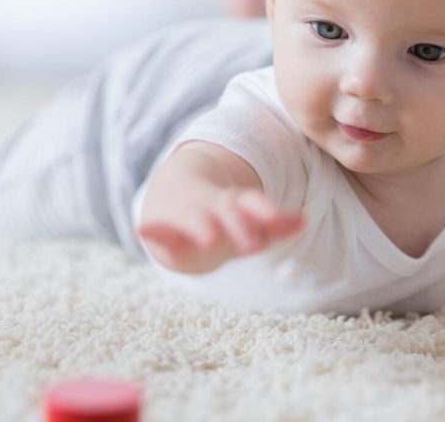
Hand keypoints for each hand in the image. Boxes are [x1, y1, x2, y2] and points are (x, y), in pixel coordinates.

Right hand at [137, 189, 305, 273]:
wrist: (174, 199)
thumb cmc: (221, 221)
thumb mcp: (248, 224)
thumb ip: (275, 226)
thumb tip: (304, 221)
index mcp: (235, 204)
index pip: (252, 202)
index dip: (264, 210)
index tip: (277, 217)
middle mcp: (213, 208)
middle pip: (228, 215)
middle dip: (239, 227)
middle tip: (253, 245)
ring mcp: (188, 216)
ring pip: (197, 222)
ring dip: (202, 228)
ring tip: (209, 238)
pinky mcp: (164, 229)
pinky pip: (157, 231)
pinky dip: (150, 231)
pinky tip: (141, 232)